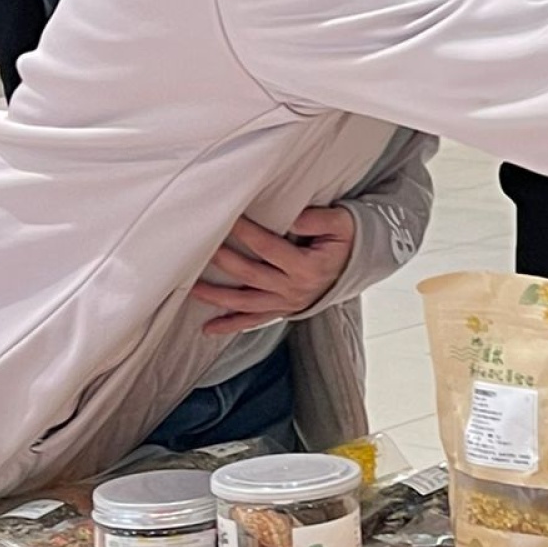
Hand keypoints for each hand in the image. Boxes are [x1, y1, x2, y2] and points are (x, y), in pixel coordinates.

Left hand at [189, 206, 355, 335]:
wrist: (355, 266)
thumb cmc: (344, 241)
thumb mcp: (341, 224)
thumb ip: (317, 219)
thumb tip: (291, 218)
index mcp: (307, 267)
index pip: (268, 247)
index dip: (246, 233)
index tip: (226, 217)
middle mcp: (294, 289)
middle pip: (250, 274)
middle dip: (223, 260)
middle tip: (200, 246)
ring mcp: (286, 303)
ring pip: (246, 302)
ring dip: (218, 296)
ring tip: (192, 288)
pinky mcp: (282, 311)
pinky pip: (254, 322)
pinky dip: (231, 326)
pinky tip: (209, 329)